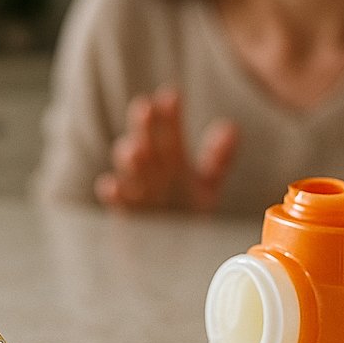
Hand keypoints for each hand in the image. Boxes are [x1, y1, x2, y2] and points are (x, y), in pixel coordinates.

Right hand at [94, 88, 239, 212]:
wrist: (175, 246)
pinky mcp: (128, 212)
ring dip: (129, 156)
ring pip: (129, 168)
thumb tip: (231, 128)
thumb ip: (218, 157)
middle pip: (146, 141)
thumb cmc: (188, 209)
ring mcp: (139, 189)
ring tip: (135, 148)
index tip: (172, 96)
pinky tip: (112, 185)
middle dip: (144, 125)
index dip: (171, 114)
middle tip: (145, 107)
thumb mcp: (207, 182)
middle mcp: (153, 169)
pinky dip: (113, 193)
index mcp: (171, 158)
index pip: (170, 130)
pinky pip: (117, 201)